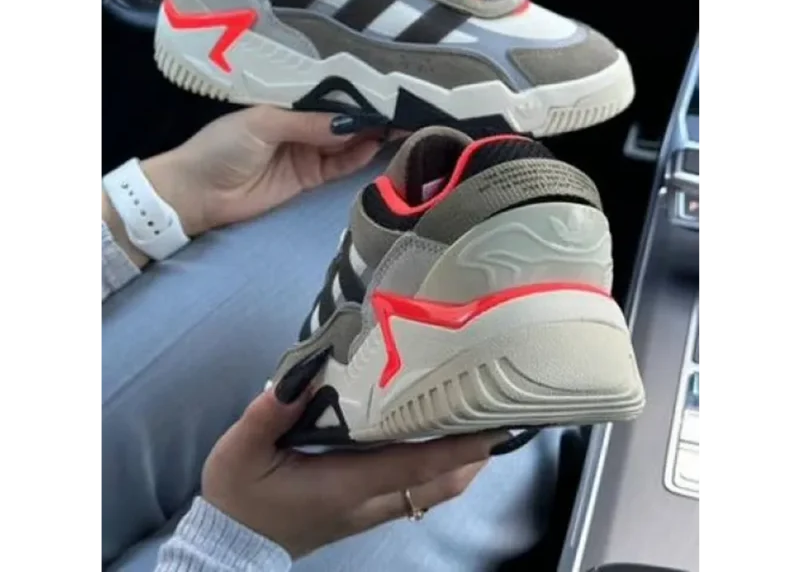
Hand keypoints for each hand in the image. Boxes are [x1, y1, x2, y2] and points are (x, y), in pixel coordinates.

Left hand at [144, 107, 383, 236]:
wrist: (198, 195)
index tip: (386, 85)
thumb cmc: (222, 147)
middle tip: (406, 105)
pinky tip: (377, 145)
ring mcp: (307, 151)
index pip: (328, 93)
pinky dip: (358, 156)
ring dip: (372, 133)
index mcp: (287, 103)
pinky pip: (340, 165)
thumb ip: (308, 122)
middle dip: (372, 111)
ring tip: (402, 123)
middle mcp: (301, 124)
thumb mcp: (262, 124)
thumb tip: (353, 122)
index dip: (356, 90)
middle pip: (343, 117)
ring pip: (347, 140)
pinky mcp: (310, 178)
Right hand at [202, 388, 504, 558]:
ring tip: (477, 423)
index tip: (492, 427)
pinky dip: (437, 470)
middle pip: (438, 484)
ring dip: (460, 463)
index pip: (414, 467)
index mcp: (345, 485)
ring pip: (431, 492)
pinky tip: (437, 441)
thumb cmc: (239, 496)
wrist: (230, 545)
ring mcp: (368, 510)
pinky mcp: (363, 510)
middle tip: (495, 414)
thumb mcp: (240, 452)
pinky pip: (415, 492)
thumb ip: (268, 414)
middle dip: (473, 455)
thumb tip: (300, 376)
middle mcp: (367, 501)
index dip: (457, 448)